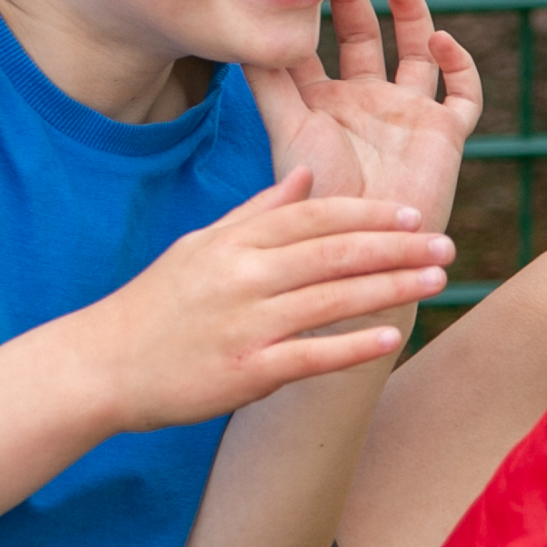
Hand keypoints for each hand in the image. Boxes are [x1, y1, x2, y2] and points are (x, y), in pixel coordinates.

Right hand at [74, 171, 453, 431]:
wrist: (101, 365)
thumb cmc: (155, 304)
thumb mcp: (201, 244)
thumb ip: (257, 210)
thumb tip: (306, 174)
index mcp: (234, 241)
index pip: (314, 217)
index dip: (367, 214)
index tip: (411, 216)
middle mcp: (242, 277)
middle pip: (333, 252)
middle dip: (395, 248)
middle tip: (445, 244)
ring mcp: (244, 325)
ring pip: (331, 299)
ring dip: (389, 289)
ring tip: (435, 281)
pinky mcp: (243, 372)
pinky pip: (310, 355)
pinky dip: (352, 346)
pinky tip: (391, 337)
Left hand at [247, 0, 482, 234]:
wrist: (362, 246)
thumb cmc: (318, 194)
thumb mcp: (286, 129)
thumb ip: (268, 80)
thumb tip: (245, 29)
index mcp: (323, 106)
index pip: (315, 48)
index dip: (310, 11)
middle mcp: (364, 106)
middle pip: (364, 39)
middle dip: (355, 1)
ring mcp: (406, 117)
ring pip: (417, 53)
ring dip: (412, 15)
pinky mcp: (444, 135)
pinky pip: (463, 94)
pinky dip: (460, 64)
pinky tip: (442, 40)